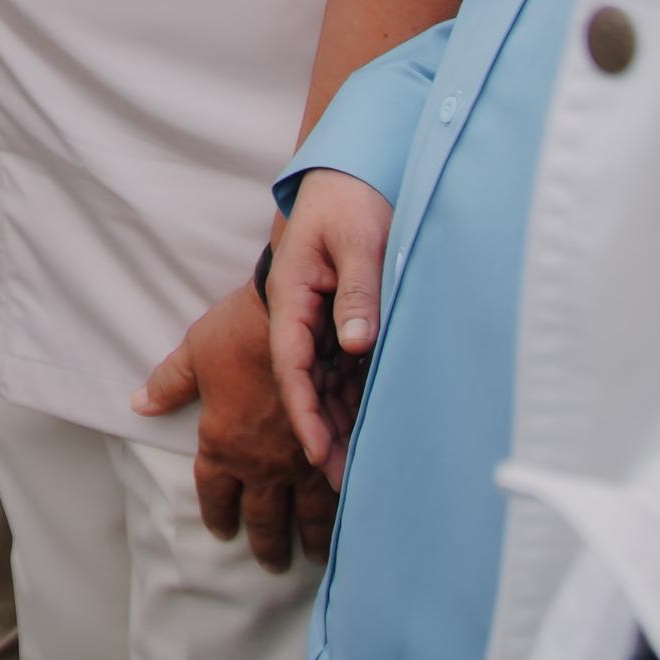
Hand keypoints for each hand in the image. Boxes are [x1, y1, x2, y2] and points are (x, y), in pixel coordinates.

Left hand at [134, 277, 335, 573]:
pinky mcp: (337, 448)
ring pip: (309, 516)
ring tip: (315, 558)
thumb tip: (138, 402)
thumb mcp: (196, 353)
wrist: (297, 311)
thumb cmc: (241, 329)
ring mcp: (302, 461)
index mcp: (221, 445)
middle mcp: (261, 464)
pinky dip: (346, 514)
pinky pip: (341, 494)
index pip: (216, 495)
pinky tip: (353, 528)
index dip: (219, 516)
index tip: (224, 531)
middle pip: (263, 518)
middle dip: (268, 545)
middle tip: (273, 563)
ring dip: (311, 541)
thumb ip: (169, 383)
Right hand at [267, 173, 393, 476]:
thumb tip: (356, 343)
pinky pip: (344, 370)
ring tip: (358, 474)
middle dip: (321, 435)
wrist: (352, 175)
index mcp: (291, 297)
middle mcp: (299, 316)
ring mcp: (319, 322)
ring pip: (324, 384)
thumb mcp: (358, 240)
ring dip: (339, 426)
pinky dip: (354, 402)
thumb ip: (357, 291)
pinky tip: (369, 434)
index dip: (304, 411)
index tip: (317, 451)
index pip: (291, 364)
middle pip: (304, 386)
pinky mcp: (340, 322)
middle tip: (344, 484)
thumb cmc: (352, 200)